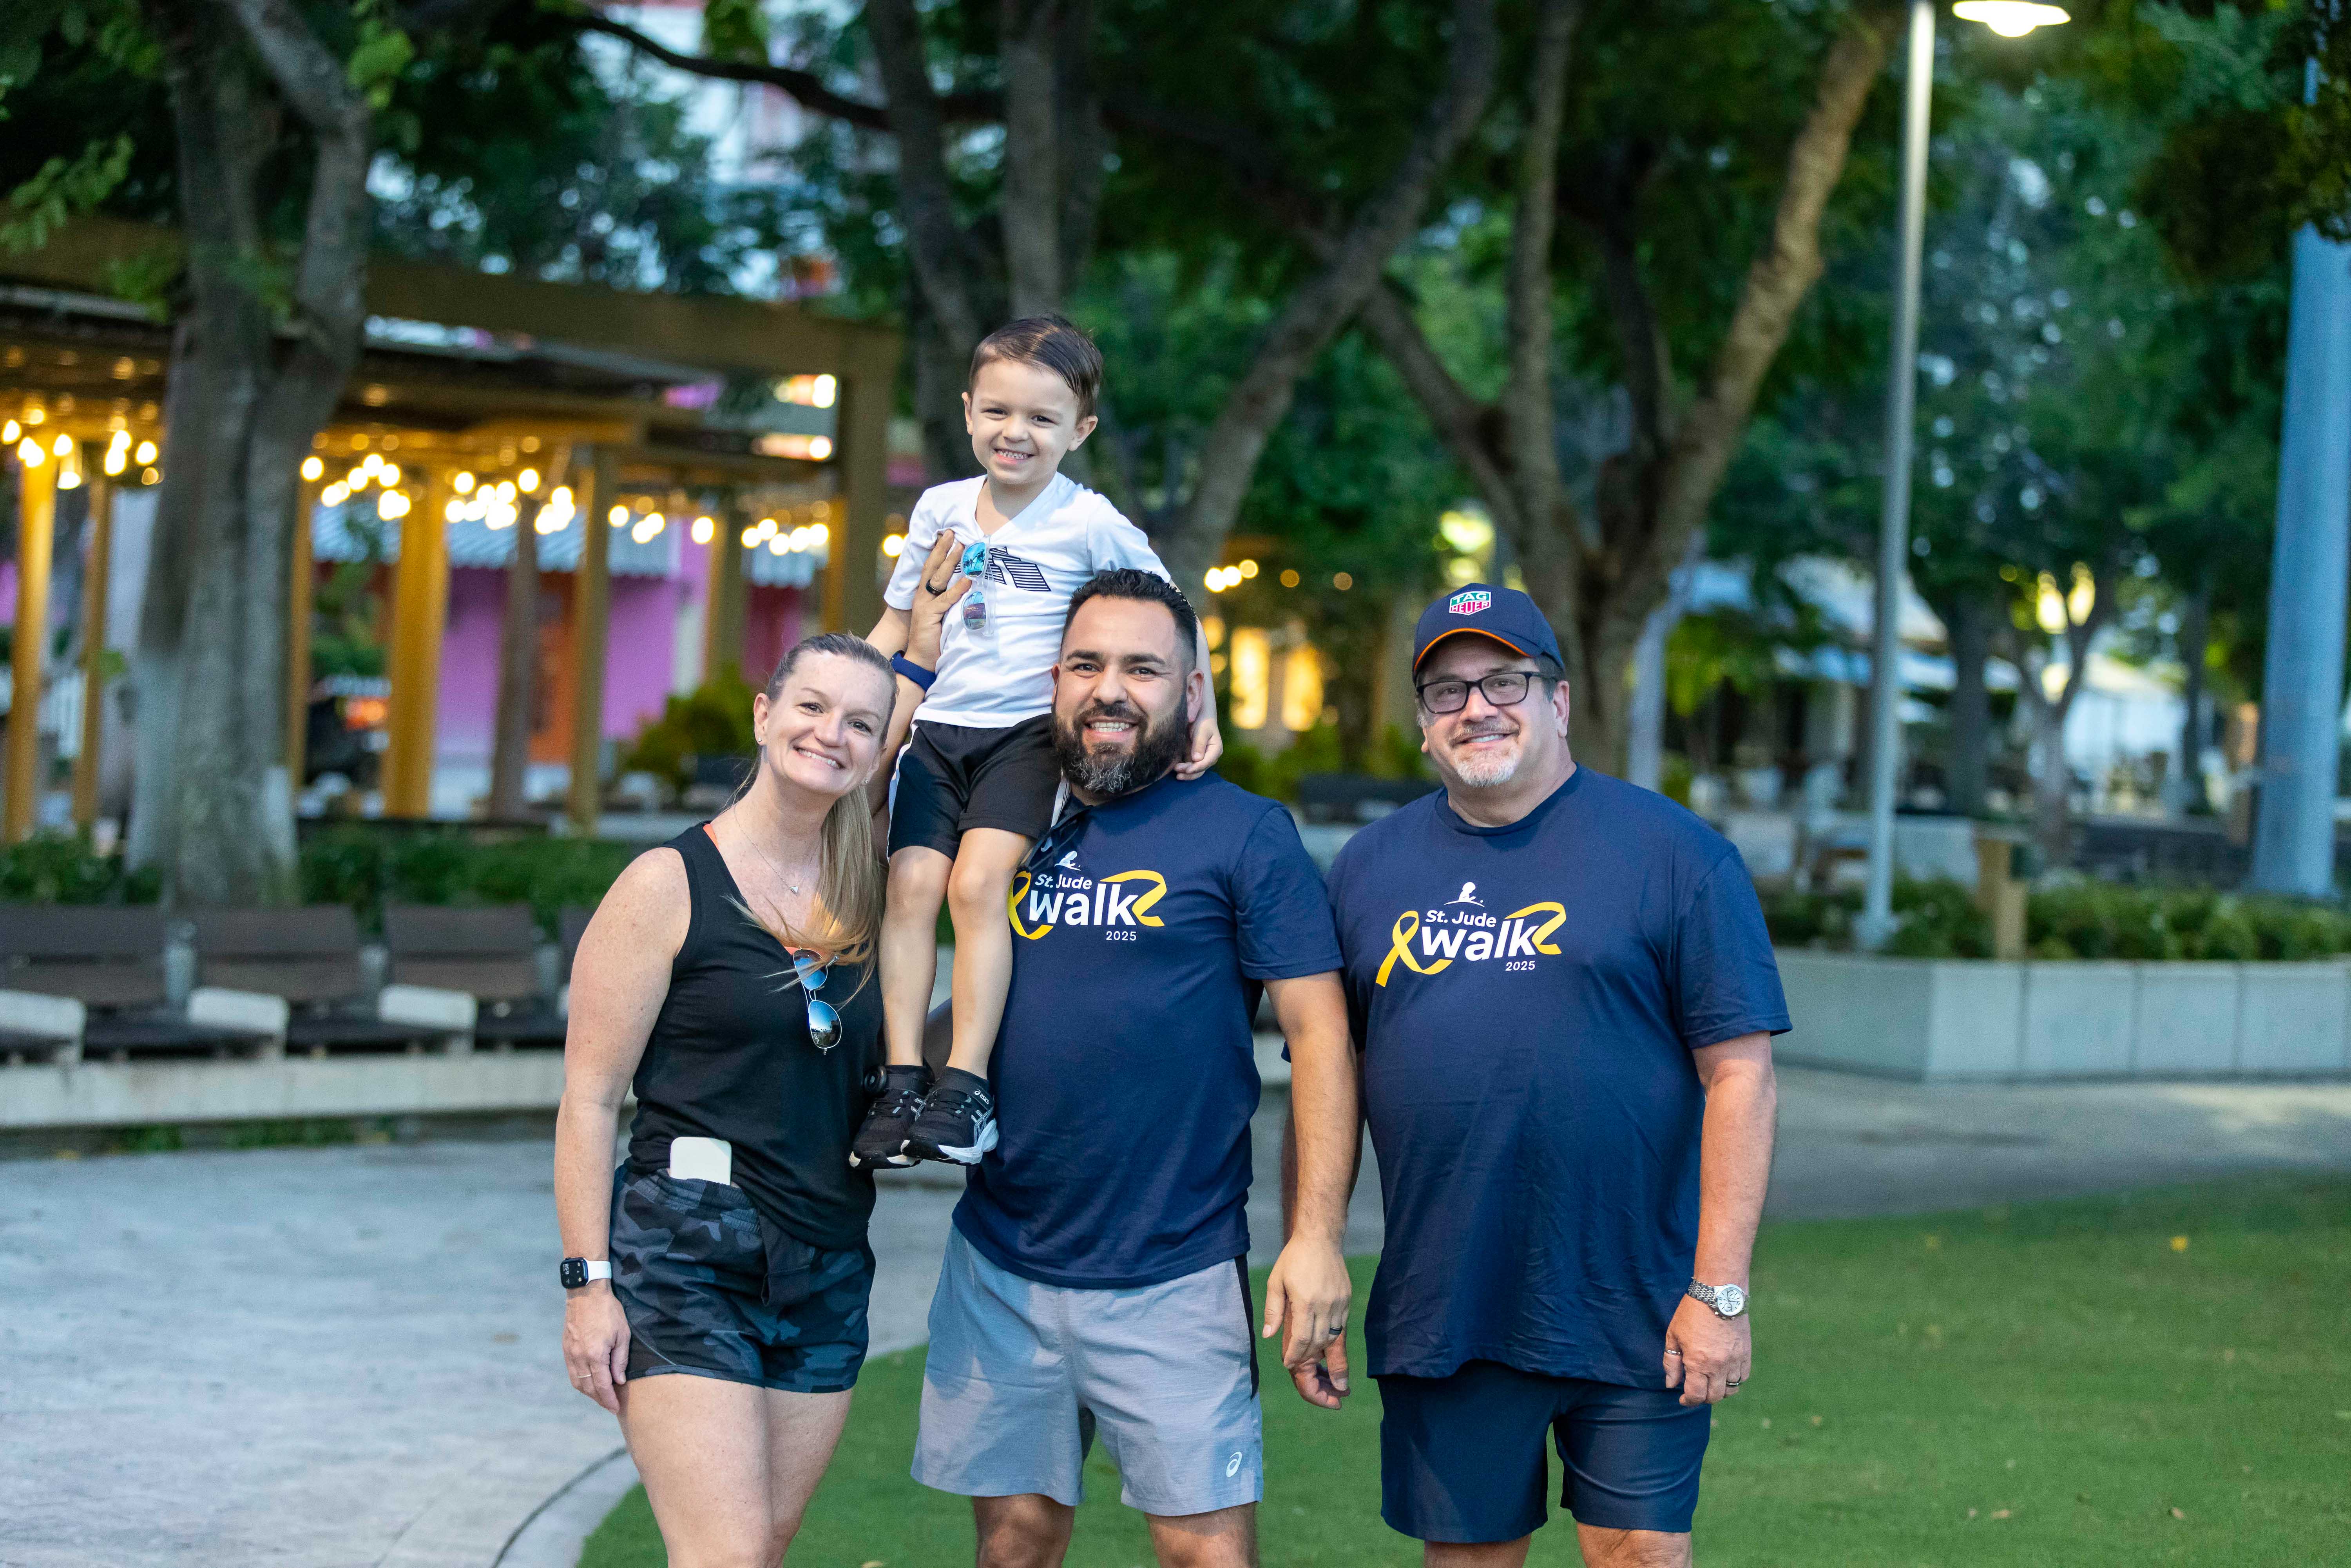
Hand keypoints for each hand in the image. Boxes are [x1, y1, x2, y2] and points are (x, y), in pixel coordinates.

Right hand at [563, 1283, 631, 1412]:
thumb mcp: (622, 1334)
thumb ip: (620, 1360)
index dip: (609, 1399)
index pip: (602, 1386)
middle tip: (610, 1406)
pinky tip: (589, 1382)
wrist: (586, 1293)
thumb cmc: (609, 1311)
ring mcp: (570, 1353)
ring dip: (589, 1393)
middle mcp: (579, 1357)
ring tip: (601, 1397)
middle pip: (588, 1388)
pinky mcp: (565, 1348)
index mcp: (595, 1355)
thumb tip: (619, 1381)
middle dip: (600, 1399)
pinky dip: (580, 1382)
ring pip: (577, 1382)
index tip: (616, 1408)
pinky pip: (571, 1372)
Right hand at [905, 532, 971, 669]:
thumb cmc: (933, 638)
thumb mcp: (941, 614)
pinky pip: (946, 599)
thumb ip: (948, 600)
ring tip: (961, 546)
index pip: (930, 568)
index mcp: (923, 595)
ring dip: (951, 561)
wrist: (920, 660)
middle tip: (952, 531)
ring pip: (938, 578)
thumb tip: (966, 585)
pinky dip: (957, 589)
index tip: (946, 535)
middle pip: (932, 567)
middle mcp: (922, 597)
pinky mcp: (930, 616)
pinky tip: (967, 580)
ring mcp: (925, 605)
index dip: (937, 551)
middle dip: (942, 548)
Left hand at [1173, 706, 1223, 780]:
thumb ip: (1199, 744)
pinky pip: (1189, 767)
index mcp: (1215, 750)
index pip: (1207, 762)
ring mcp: (1201, 758)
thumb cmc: (1202, 721)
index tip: (1187, 770)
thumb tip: (1196, 759)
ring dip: (1186, 773)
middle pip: (1201, 769)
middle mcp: (1209, 756)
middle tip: (1178, 771)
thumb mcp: (1202, 730)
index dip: (1197, 767)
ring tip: (1176, 773)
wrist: (1198, 715)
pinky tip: (1174, 769)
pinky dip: (1183, 769)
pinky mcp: (1192, 757)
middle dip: (1190, 772)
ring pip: (1195, 771)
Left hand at [1262, 1237, 1351, 1409]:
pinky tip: (1334, 1355)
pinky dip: (1336, 1344)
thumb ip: (1274, 1309)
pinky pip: (1342, 1329)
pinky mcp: (1346, 1301)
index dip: (1295, 1355)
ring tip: (1334, 1383)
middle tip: (1310, 1380)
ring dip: (1331, 1361)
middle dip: (1313, 1364)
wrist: (1321, 1239)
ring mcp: (1339, 1304)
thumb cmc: (1293, 1259)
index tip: (1288, 1366)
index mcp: (1305, 1301)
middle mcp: (1325, 1305)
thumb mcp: (1276, 1281)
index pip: (1301, 1338)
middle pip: (1319, 1343)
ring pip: (1334, 1339)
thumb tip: (1270, 1336)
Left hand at [1662, 1294, 1750, 1406]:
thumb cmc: (1692, 1313)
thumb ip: (1671, 1363)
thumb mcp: (1673, 1335)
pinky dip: (1734, 1381)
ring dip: (1719, 1391)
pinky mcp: (1746, 1354)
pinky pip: (1743, 1377)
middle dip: (1703, 1398)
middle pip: (1714, 1396)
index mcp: (1697, 1362)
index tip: (1683, 1399)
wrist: (1719, 1293)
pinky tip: (1724, 1374)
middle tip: (1696, 1390)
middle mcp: (1718, 1366)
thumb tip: (1671, 1384)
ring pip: (1731, 1390)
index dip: (1688, 1401)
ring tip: (1710, 1382)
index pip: (1696, 1395)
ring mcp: (1735, 1361)